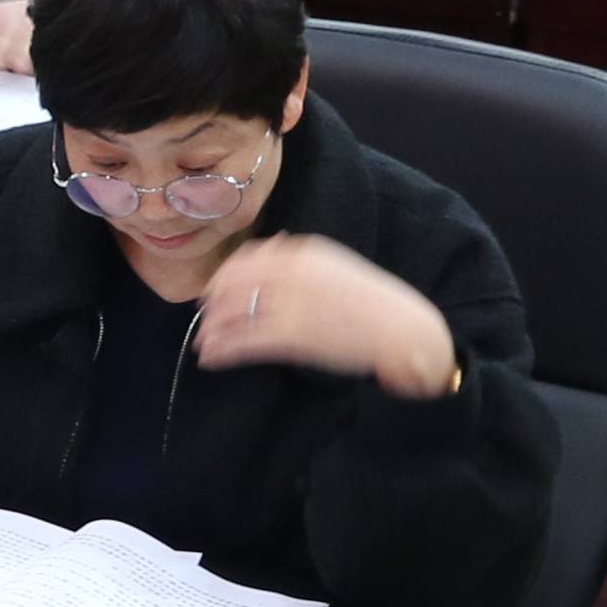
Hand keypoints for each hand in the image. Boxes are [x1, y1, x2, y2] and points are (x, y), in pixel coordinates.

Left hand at [191, 232, 459, 394]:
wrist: (403, 331)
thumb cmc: (372, 302)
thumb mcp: (337, 265)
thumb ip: (301, 259)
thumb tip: (270, 248)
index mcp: (303, 251)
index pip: (247, 258)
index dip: (224, 277)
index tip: (213, 290)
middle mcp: (291, 272)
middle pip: (233, 285)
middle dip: (213, 305)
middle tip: (204, 320)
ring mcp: (289, 304)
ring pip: (233, 315)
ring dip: (212, 331)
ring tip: (202, 344)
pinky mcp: (291, 336)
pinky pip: (244, 342)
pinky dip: (222, 350)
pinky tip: (211, 359)